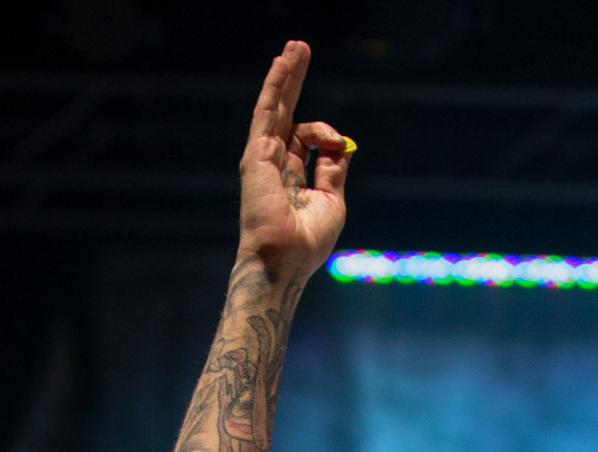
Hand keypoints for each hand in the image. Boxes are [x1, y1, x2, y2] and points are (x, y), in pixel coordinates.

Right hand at [238, 42, 352, 282]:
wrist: (285, 260)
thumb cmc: (307, 242)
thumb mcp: (331, 201)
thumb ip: (333, 170)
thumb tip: (340, 145)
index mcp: (292, 176)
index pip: (306, 138)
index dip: (325, 134)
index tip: (337, 143)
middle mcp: (275, 163)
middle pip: (287, 113)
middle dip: (295, 81)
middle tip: (301, 48)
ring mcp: (264, 157)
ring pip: (276, 107)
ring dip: (285, 75)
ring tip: (296, 47)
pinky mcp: (257, 154)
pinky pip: (267, 113)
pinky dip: (276, 87)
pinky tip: (283, 63)